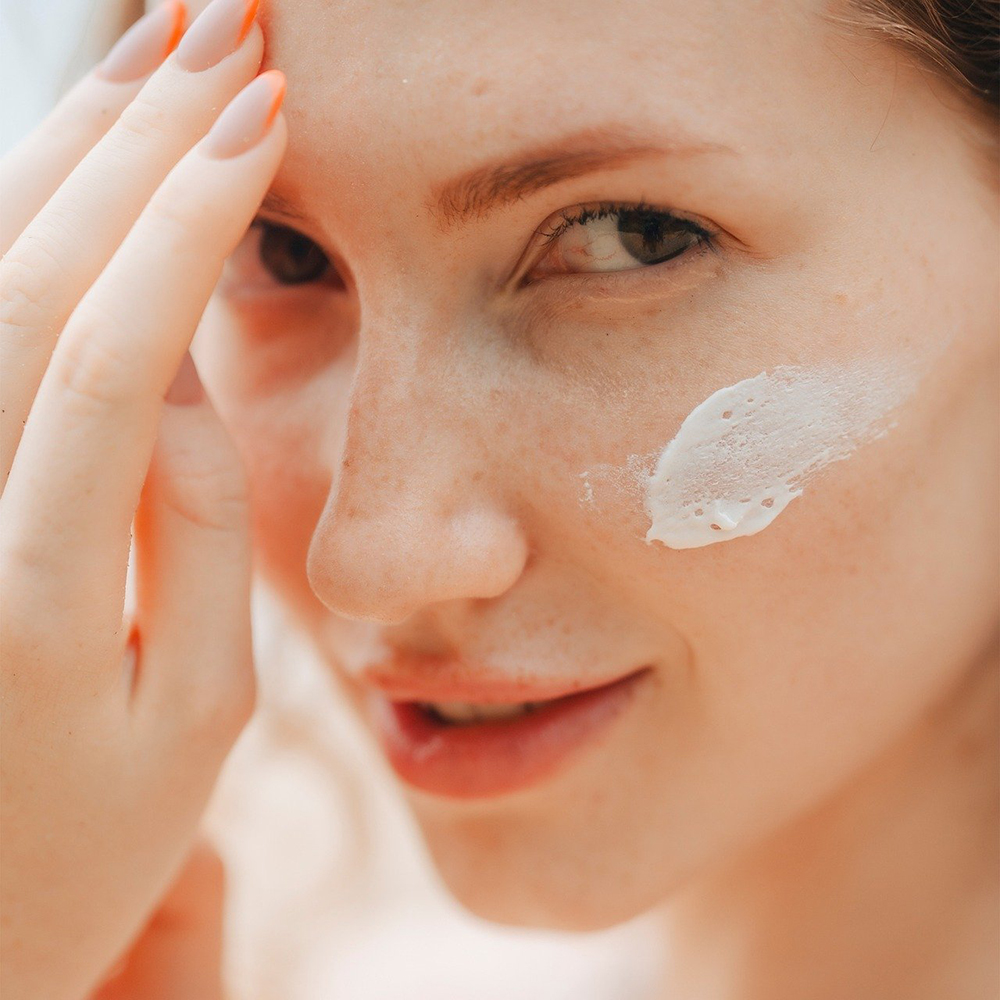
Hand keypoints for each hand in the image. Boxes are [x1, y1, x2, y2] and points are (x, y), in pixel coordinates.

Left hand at [0, 1, 285, 995]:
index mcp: (34, 599)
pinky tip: (64, 151)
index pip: (111, 359)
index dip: (187, 223)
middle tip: (223, 33)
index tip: (260, 120)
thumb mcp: (208, 714)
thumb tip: (191, 381)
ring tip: (154, 53)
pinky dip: (5, 217)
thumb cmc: (93, 828)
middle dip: (131, 140)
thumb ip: (204, 539)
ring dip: (63, 149)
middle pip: (22, 283)